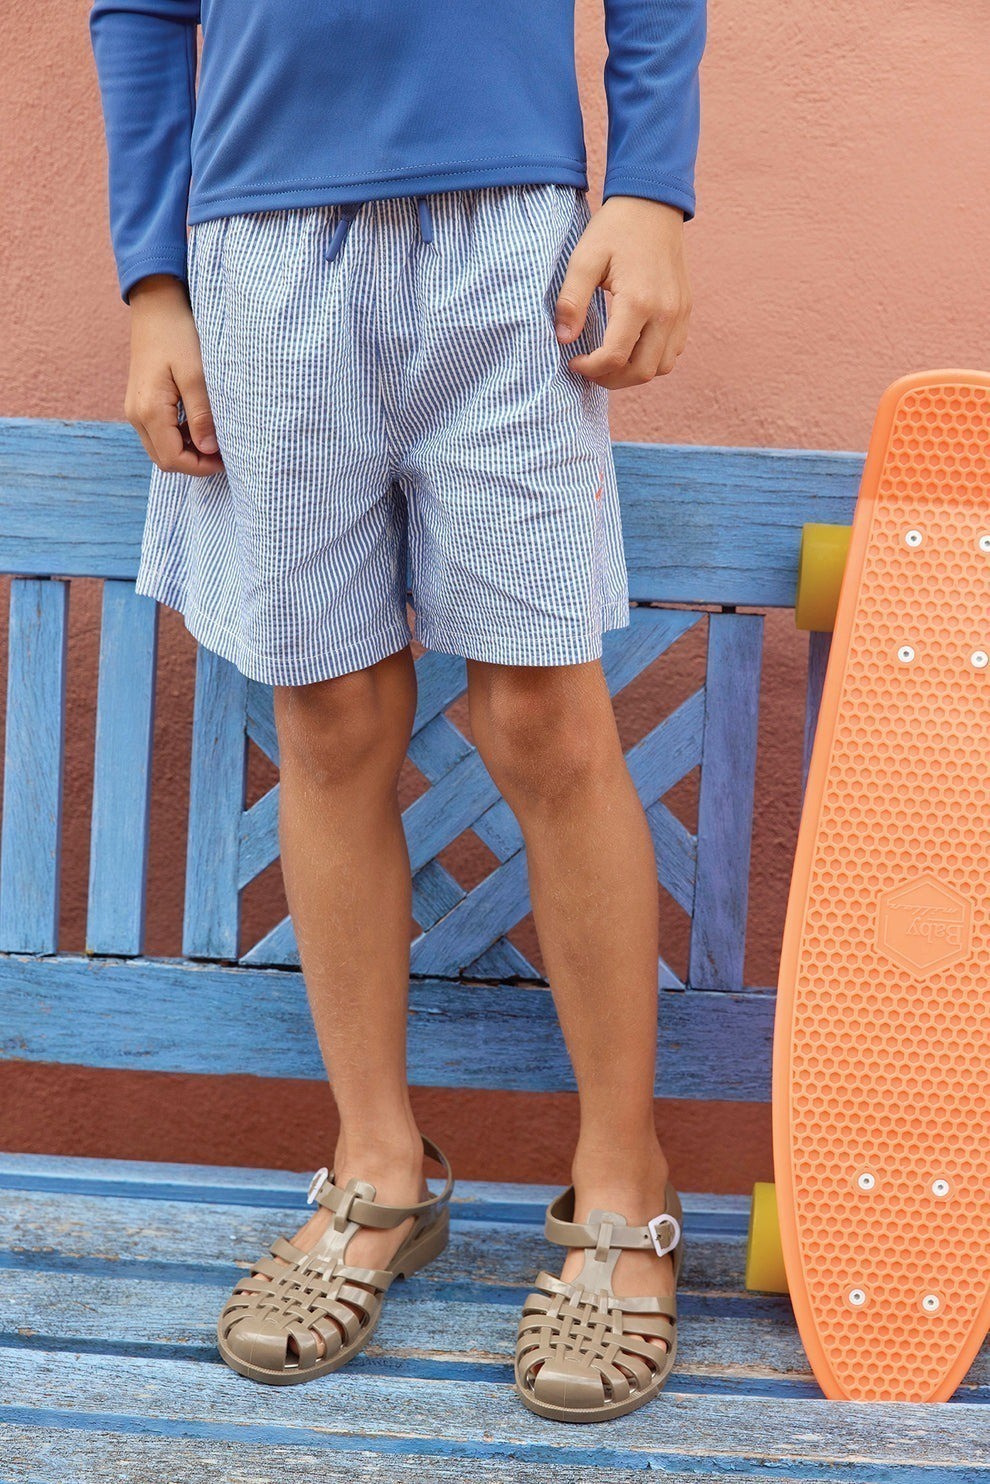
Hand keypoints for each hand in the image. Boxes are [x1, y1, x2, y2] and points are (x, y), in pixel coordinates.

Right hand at [125, 275, 223, 474]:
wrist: (156, 307)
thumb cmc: (178, 334)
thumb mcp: (196, 373)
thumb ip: (202, 414)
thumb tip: (209, 449)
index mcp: (148, 410)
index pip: (173, 459)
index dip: (201, 466)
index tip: (227, 458)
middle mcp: (136, 415)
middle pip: (165, 460)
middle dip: (195, 463)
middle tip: (224, 451)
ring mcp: (135, 410)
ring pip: (161, 449)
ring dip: (188, 451)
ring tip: (214, 437)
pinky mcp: (141, 403)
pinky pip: (159, 434)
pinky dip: (180, 438)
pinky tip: (200, 424)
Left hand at [555, 197, 691, 388]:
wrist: (653, 203)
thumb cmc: (615, 229)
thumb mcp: (584, 258)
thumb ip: (571, 300)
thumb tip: (563, 338)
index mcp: (639, 300)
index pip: (615, 356)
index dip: (590, 368)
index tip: (573, 360)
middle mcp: (666, 312)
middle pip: (641, 371)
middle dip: (611, 379)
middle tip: (589, 368)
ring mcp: (680, 313)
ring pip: (660, 368)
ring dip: (633, 373)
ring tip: (608, 361)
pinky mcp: (685, 310)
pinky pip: (672, 352)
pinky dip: (651, 359)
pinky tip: (630, 347)